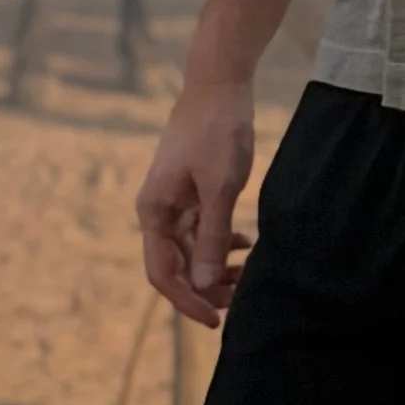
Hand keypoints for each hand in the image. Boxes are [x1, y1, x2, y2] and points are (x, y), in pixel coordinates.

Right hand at [136, 74, 254, 329]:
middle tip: (244, 298)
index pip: (164, 273)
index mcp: (154, 212)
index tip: (216, 321)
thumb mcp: (220, 187)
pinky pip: (201, 229)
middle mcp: (157, 211)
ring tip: (250, 272)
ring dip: (217, 265)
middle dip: (208, 286)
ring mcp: (173, 201)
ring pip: (192, 248)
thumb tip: (207, 284)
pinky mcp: (190, 190)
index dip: (188, 301)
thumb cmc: (218, 131)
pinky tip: (246, 243)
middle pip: (178, 265)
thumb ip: (213, 236)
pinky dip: (222, 241)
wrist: (219, 84)